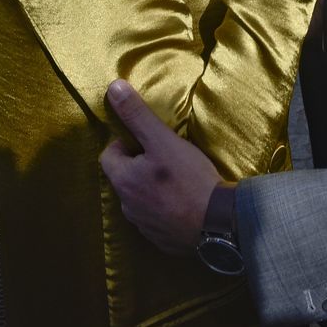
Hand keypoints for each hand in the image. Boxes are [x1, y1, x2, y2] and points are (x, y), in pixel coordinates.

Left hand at [99, 79, 219, 254]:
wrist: (217, 224)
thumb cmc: (189, 178)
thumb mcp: (162, 140)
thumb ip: (137, 115)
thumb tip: (113, 87)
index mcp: (123, 181)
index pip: (109, 155)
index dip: (126, 144)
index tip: (149, 141)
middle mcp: (127, 206)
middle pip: (125, 178)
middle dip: (139, 166)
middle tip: (166, 158)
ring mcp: (144, 226)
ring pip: (140, 199)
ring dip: (152, 188)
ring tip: (177, 180)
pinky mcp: (161, 240)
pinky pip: (156, 219)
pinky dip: (165, 209)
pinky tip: (185, 202)